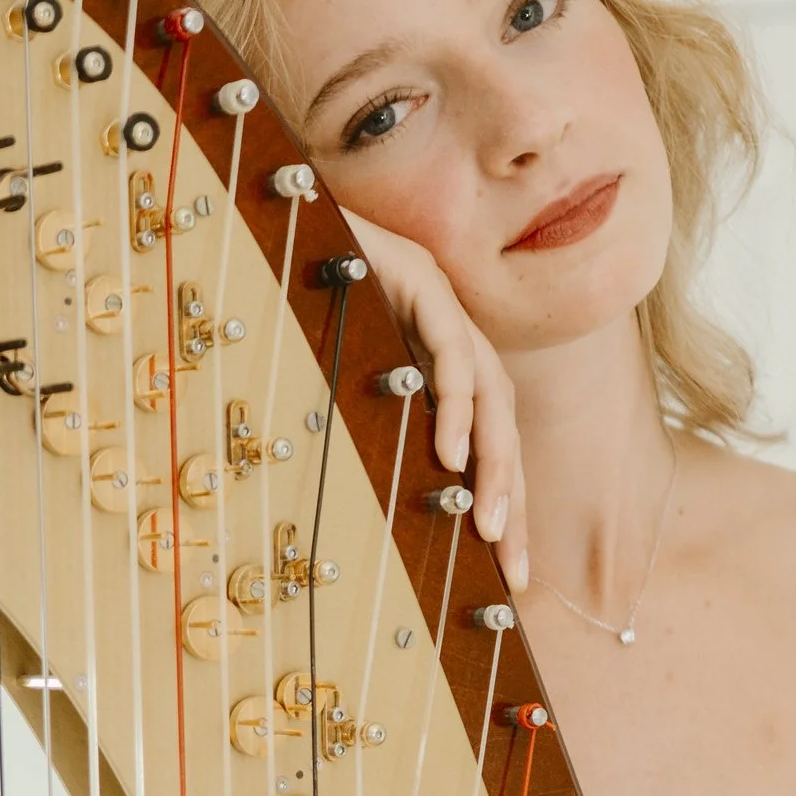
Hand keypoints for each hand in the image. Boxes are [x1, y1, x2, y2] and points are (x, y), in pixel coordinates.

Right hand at [340, 209, 528, 589]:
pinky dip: (455, 404)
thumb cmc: (302, 300)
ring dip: (494, 465)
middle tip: (513, 568)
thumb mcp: (337, 377)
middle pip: (505, 429)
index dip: (504, 507)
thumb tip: (365, 508)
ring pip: (491, 399)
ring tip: (490, 525)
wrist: (281, 217)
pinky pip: (453, 353)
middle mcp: (458, 336)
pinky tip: (448, 452)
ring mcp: (447, 308)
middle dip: (513, 501)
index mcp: (443, 362)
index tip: (510, 578)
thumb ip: (365, 423)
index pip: (489, 444)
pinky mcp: (426, 283)